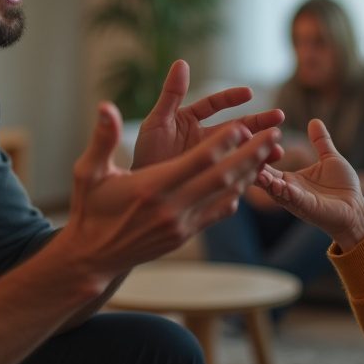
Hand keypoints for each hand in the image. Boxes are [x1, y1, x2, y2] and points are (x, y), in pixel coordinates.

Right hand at [63, 102, 283, 279]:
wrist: (92, 257)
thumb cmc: (89, 208)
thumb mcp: (89, 170)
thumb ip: (102, 138)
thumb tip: (106, 106)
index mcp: (151, 186)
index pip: (198, 161)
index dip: (224, 143)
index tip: (245, 125)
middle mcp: (171, 207)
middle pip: (223, 176)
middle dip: (252, 153)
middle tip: (275, 134)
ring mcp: (181, 224)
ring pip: (226, 194)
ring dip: (251, 171)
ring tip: (271, 152)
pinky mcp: (184, 235)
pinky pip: (217, 212)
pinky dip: (236, 195)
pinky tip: (248, 180)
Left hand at [132, 60, 284, 168]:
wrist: (142, 194)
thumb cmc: (145, 155)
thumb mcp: (157, 122)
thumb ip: (171, 94)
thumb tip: (181, 62)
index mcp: (190, 119)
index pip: (214, 104)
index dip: (232, 98)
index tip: (249, 93)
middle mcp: (204, 137)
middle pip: (237, 126)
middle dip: (259, 123)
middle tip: (279, 118)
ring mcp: (212, 158)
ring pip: (241, 150)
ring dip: (260, 149)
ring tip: (278, 150)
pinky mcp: (216, 178)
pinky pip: (238, 173)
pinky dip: (252, 172)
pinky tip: (265, 172)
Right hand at [256, 119, 363, 250]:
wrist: (357, 210)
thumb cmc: (343, 188)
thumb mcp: (330, 159)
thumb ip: (320, 142)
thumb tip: (314, 120)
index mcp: (289, 178)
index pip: (266, 163)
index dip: (257, 150)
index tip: (245, 135)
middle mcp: (286, 189)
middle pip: (262, 175)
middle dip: (252, 164)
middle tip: (238, 148)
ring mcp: (294, 199)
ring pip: (272, 188)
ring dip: (262, 178)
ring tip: (252, 166)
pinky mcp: (306, 207)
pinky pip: (290, 198)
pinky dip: (281, 190)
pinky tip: (274, 181)